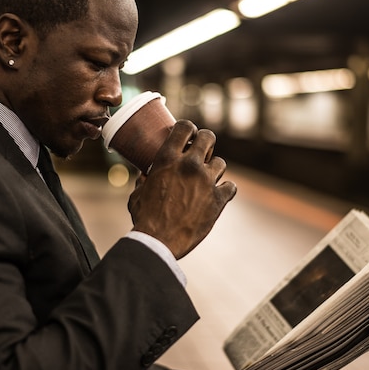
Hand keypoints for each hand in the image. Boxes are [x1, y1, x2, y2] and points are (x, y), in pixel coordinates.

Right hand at [128, 120, 236, 258]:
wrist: (158, 242)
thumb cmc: (144, 219)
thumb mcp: (137, 194)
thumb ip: (143, 181)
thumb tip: (145, 176)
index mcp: (167, 159)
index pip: (185, 127)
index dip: (188, 129)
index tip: (188, 136)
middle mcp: (189, 165)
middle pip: (208, 137)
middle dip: (205, 142)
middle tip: (201, 153)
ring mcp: (206, 181)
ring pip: (220, 162)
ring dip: (214, 169)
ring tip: (206, 179)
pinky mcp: (218, 199)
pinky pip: (231, 186)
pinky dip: (225, 190)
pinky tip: (218, 194)